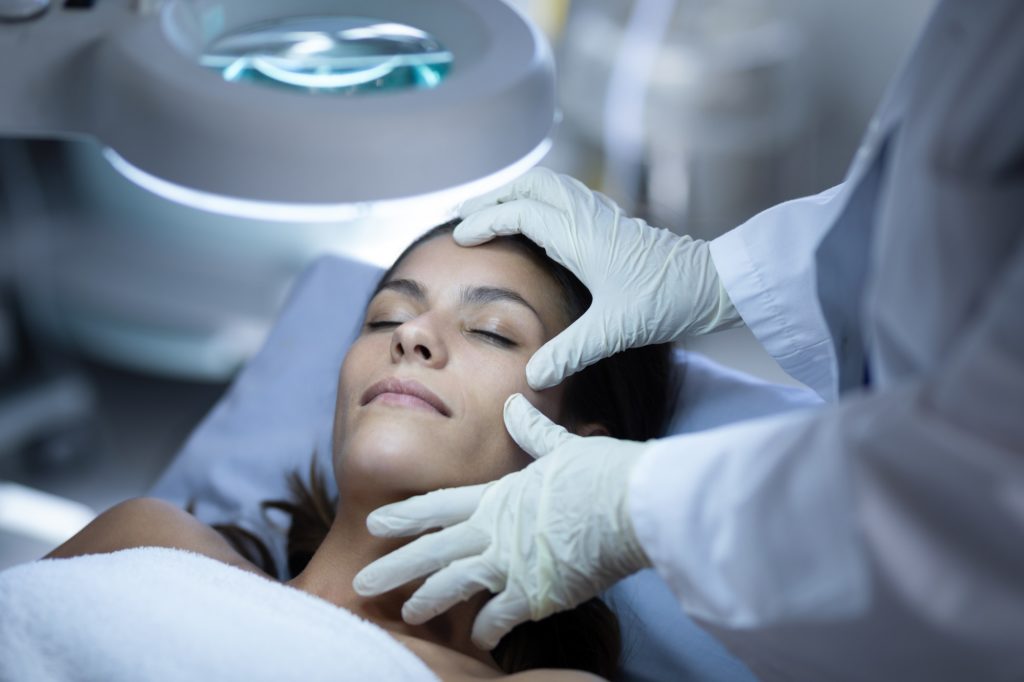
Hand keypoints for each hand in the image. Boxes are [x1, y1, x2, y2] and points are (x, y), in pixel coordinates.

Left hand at [352, 393, 651, 649]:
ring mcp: (510, 563)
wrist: (632, 506)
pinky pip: (499, 616)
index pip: (438, 505)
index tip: (374, 524)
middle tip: (361, 585)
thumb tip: (516, 403)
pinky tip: (477, 639)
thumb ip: (532, 433)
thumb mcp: (560, 447)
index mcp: (497, 495)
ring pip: (454, 585)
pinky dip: (486, 628)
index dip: (403, 516)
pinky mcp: (534, 593)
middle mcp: (494, 530)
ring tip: (408, 614)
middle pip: (433, 551)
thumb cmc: (600, 471)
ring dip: (428, 600)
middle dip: (395, 568)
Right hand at [455, 167, 738, 388]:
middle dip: (494, 196)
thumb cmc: (669, 299)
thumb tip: (534, 376)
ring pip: (552, 186)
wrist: (716, 283)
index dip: (486, 220)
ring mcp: (604, 217)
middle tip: (463, 213)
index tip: (459, 237)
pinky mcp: (616, 225)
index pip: (521, 212)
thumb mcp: (616, 330)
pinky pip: (569, 198)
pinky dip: (542, 200)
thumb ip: (571, 350)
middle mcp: (590, 218)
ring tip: (492, 211)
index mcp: (582, 235)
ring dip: (517, 193)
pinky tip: (540, 220)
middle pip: (532, 185)